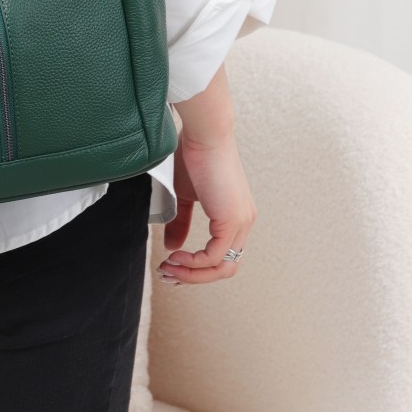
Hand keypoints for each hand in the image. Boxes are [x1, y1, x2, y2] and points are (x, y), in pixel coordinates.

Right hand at [156, 122, 255, 285]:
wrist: (204, 134)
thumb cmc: (194, 155)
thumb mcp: (184, 196)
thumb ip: (180, 222)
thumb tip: (172, 246)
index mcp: (235, 216)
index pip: (222, 256)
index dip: (197, 268)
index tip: (171, 266)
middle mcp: (243, 222)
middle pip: (225, 268)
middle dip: (194, 277)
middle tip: (168, 274)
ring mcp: (240, 222)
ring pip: (222, 267)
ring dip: (192, 274)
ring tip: (169, 268)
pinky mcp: (231, 220)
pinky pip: (213, 256)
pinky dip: (193, 262)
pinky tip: (176, 256)